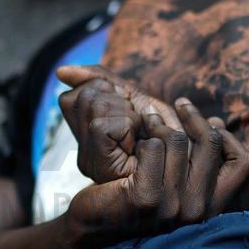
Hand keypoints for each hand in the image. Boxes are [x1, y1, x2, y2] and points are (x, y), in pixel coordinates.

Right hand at [57, 65, 181, 183]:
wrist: (188, 178)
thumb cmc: (168, 140)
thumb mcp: (135, 104)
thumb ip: (102, 81)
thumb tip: (61, 70)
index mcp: (87, 134)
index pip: (73, 95)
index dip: (108, 94)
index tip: (132, 119)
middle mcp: (83, 150)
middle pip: (86, 95)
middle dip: (123, 104)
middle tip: (140, 131)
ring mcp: (88, 160)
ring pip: (96, 104)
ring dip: (130, 115)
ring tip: (142, 139)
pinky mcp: (98, 166)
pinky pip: (105, 124)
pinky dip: (130, 127)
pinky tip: (140, 147)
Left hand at [64, 98, 248, 244]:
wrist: (93, 223)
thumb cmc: (135, 194)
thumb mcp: (174, 179)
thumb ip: (197, 159)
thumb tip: (217, 122)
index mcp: (210, 208)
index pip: (244, 164)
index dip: (229, 137)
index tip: (208, 121)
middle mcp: (197, 212)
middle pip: (209, 144)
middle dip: (191, 118)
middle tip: (176, 105)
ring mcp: (173, 208)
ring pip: (178, 141)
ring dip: (158, 124)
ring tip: (145, 120)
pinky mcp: (146, 199)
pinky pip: (152, 148)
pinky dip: (139, 141)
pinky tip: (130, 146)